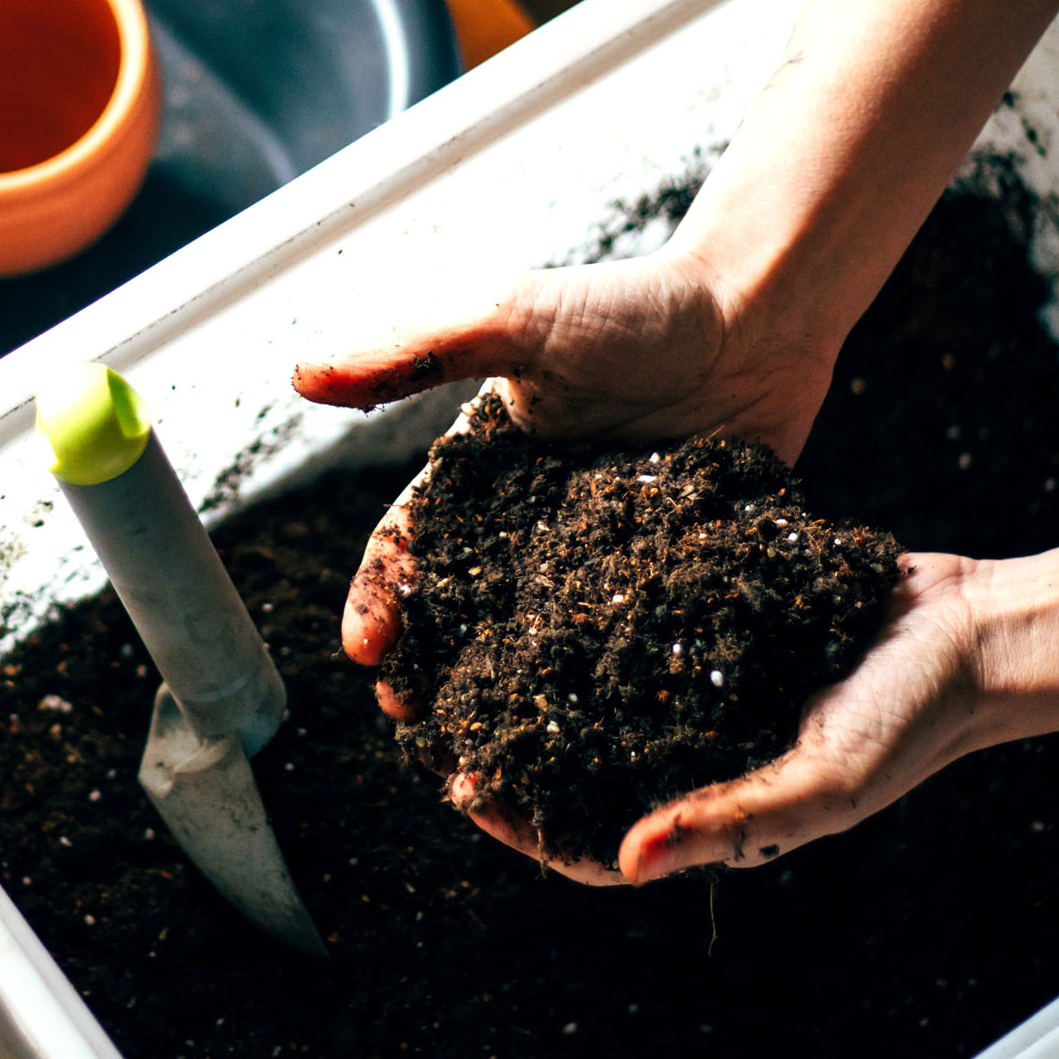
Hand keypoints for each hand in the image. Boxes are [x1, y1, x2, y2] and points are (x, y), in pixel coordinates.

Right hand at [291, 247, 839, 701]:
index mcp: (478, 469)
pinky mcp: (665, 578)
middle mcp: (527, 521)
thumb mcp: (512, 318)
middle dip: (430, 667)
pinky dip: (605, 691)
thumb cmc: (630, 305)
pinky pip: (627, 641)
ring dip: (507, 698)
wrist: (758, 315)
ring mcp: (595, 556)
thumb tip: (300, 375)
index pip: (410, 542)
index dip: (382, 597)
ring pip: (536, 640)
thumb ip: (410, 350)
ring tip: (493, 753)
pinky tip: (600, 742)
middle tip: (416, 724)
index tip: (368, 651)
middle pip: (463, 609)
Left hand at [454, 552, 985, 884]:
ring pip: (586, 692)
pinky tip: (529, 581)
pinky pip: (626, 627)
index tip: (461, 790)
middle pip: (572, 763)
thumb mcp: (822, 781)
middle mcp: (689, 752)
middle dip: (503, 746)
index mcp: (710, 810)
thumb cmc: (911, 720)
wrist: (970, 624)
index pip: (592, 843)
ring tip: (459, 645)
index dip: (524, 826)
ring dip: (526, 676)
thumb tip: (628, 861)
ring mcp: (693, 687)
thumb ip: (728, 821)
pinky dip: (578, 615)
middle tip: (428, 714)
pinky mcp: (702, 622)